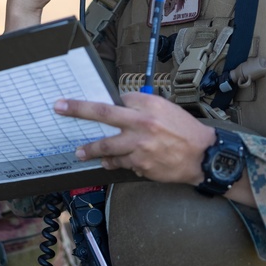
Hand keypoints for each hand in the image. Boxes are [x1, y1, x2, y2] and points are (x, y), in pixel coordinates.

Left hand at [55, 93, 256, 205]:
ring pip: (107, 147)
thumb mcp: (165, 108)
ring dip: (92, 149)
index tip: (78, 100)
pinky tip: (113, 162)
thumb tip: (119, 105)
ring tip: (81, 152)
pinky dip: (117, 163)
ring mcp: (140, 147)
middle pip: (103, 115)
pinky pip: (122, 164)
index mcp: (148, 107)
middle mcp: (142, 125)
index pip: (116, 99)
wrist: (204, 156)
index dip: (102, 101)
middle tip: (61, 108)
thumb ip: (142, 106)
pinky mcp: (141, 166)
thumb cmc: (185, 130)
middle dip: (79, 110)